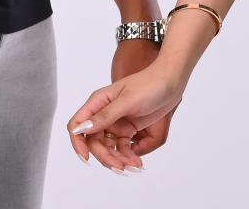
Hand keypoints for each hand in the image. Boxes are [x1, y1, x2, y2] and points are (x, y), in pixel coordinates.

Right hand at [67, 59, 185, 172]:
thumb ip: (105, 115)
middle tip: (120, 167)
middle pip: (93, 142)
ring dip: (118, 159)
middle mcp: (104, 113)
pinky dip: (128, 156)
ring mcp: (116, 122)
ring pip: (108, 148)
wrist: (171, 82)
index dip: (77, 142)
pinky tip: (138, 162)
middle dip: (105, 156)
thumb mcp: (128, 100)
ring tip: (134, 165)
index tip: (86, 158)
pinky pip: (122, 148)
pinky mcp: (128, 128)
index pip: (77, 124)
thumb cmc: (149, 84)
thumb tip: (82, 129)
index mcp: (99, 102)